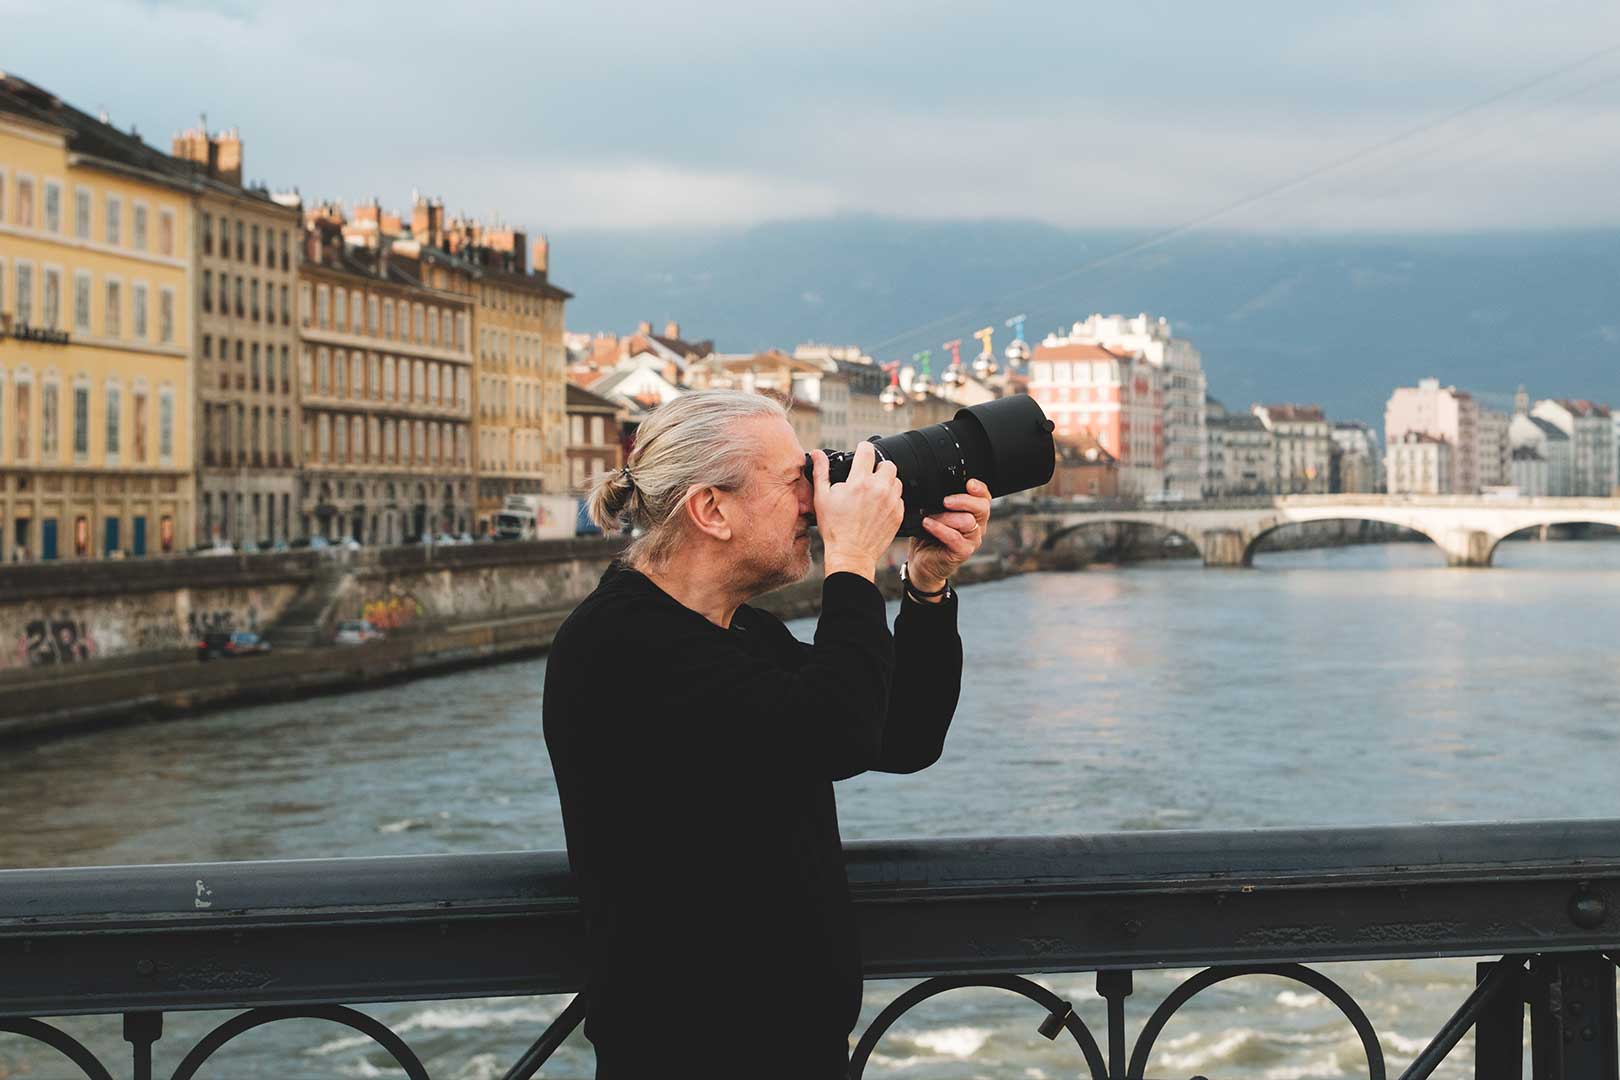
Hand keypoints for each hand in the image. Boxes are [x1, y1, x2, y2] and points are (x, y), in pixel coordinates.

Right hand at [812, 443, 903, 581]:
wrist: (851, 554)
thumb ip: (821, 471)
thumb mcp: (822, 497)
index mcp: (859, 482)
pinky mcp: (898, 514)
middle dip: (877, 467)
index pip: (868, 450)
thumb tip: (816, 453)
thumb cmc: (834, 528)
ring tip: (873, 493)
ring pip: (896, 480)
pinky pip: (900, 498)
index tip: (861, 453)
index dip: (863, 449)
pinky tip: (878, 507)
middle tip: (867, 478)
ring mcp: (891, 502)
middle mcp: (878, 489)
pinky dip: (891, 499)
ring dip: (886, 483)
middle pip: (887, 464)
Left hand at [905, 479, 990, 596]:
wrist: (923, 563)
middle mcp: (977, 526)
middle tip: (946, 501)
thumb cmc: (929, 537)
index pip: (984, 498)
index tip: (969, 483)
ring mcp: (972, 540)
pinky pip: (955, 537)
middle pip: (982, 507)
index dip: (980, 489)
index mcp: (973, 514)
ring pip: (968, 521)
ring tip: (930, 517)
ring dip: (947, 517)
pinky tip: (928, 524)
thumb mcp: (935, 513)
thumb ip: (941, 501)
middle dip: (964, 500)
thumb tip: (934, 486)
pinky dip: (940, 529)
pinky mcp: (963, 552)